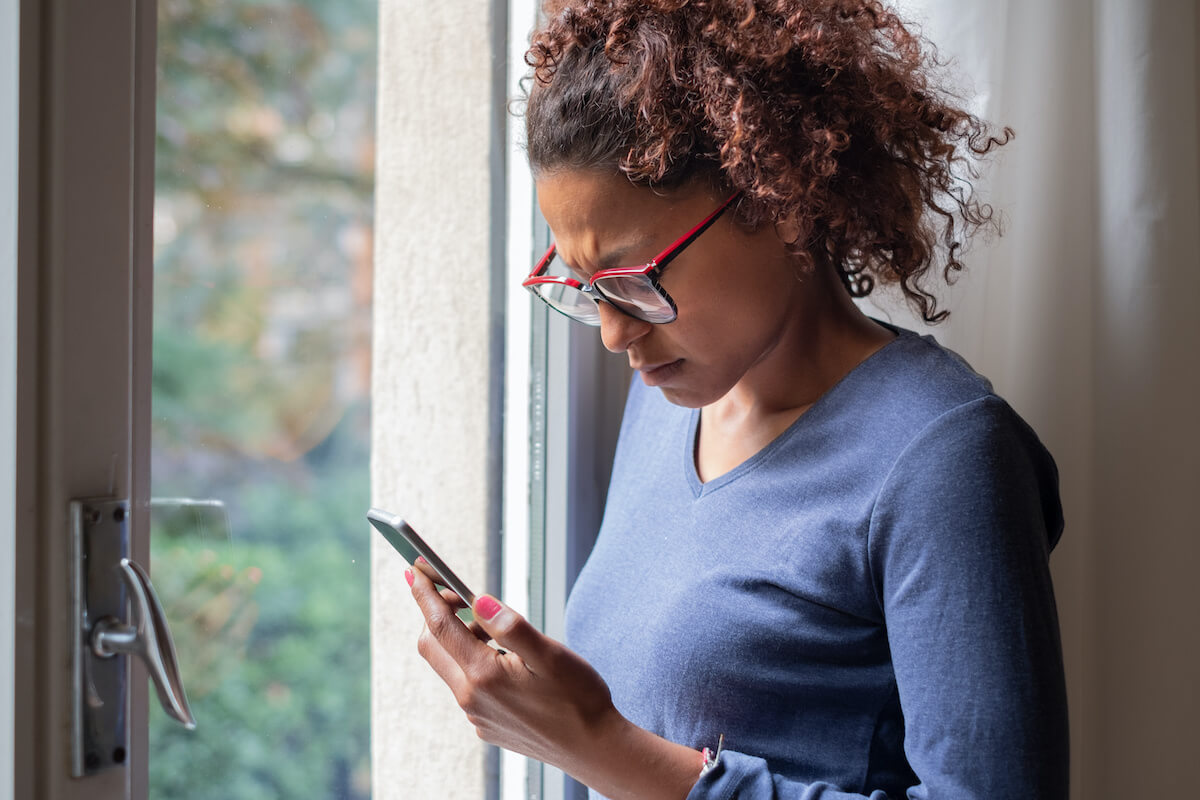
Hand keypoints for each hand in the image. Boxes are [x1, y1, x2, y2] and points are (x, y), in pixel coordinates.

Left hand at [407, 559, 618, 764]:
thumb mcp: (550, 654)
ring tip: (492, 629)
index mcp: (484, 675)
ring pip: (450, 666)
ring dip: (459, 640)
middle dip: (435, 613)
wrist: (594, 748)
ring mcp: (477, 715)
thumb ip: (510, 626)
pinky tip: (504, 661)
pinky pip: (467, 687)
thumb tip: (477, 601)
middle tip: (455, 593)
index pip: (440, 625)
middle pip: (432, 646)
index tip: (416, 569)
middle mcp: (471, 698)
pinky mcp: (486, 725)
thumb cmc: (579, 699)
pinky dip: (473, 664)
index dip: (425, 593)